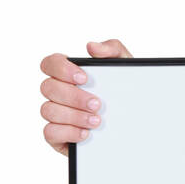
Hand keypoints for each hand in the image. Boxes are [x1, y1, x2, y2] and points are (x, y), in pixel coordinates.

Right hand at [39, 38, 131, 155]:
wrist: (136, 128)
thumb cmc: (125, 95)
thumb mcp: (127, 70)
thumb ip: (113, 50)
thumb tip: (92, 46)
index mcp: (69, 75)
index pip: (50, 63)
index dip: (61, 68)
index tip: (83, 78)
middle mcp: (59, 94)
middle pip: (48, 87)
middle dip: (73, 97)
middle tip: (97, 104)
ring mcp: (56, 115)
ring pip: (48, 110)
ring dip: (74, 116)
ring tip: (97, 121)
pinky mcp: (58, 136)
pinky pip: (49, 132)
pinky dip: (68, 132)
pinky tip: (86, 133)